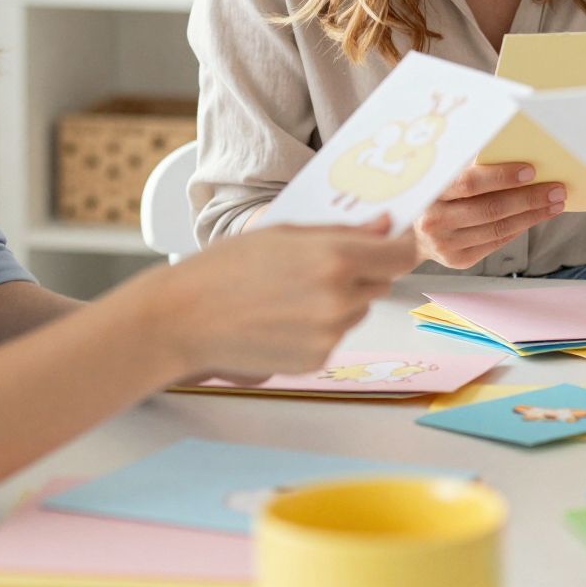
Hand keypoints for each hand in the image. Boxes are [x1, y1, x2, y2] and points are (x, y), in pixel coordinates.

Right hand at [147, 221, 418, 380]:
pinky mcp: (316, 360)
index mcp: (336, 258)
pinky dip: (320, 326)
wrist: (184, 318)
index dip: (399, 248)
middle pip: (381, 283)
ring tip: (291, 293)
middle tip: (323, 265)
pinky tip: (282, 317)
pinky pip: (335, 336)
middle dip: (364, 272)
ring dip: (341, 300)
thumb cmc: (228, 266)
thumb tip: (386, 226)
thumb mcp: (286, 231)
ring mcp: (329, 334)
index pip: (401, 256)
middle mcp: (340, 299)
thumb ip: (343, 231)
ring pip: (358, 310)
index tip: (391, 242)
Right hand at [413, 163, 565, 268]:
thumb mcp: (445, 174)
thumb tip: (516, 150)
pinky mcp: (458, 259)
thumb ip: (472, 164)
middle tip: (556, 189)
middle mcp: (435, 220)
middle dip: (528, 198)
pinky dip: (519, 227)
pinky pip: (496, 242)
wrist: (415, 231)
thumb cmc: (439, 194)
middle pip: (490, 209)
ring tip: (554, 203)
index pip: (469, 183)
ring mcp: (446, 244)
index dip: (502, 177)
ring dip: (532, 215)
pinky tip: (536, 217)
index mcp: (431, 191)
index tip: (531, 170)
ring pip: (498, 228)